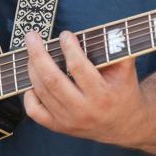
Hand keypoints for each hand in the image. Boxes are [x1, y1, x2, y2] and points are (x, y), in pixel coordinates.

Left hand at [23, 30, 146, 146]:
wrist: (124, 125)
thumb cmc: (123, 91)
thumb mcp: (127, 71)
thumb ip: (119, 50)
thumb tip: (109, 29)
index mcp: (102, 95)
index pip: (78, 67)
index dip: (69, 47)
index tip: (65, 34)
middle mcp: (84, 110)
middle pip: (52, 80)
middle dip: (38, 55)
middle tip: (31, 37)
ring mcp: (69, 121)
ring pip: (42, 91)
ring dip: (32, 68)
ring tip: (32, 51)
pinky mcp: (59, 127)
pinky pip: (35, 112)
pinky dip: (29, 95)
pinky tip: (33, 80)